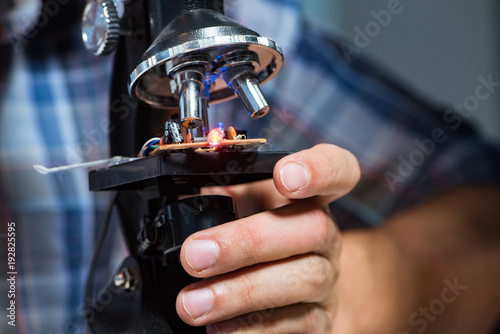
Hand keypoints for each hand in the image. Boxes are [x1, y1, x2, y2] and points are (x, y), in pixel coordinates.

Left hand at [175, 144, 360, 332]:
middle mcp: (326, 235)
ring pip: (304, 279)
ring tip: (193, 302)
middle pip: (312, 228)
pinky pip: (298, 325)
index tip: (284, 175)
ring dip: (242, 291)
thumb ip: (220, 195)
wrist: (291, 291)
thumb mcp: (242, 206)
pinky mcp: (321, 319)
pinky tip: (220, 328)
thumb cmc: (259, 238)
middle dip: (249, 241)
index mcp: (310, 197)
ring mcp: (328, 278)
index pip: (338, 169)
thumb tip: (178, 197)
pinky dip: (255, 328)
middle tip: (195, 256)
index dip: (319, 168)